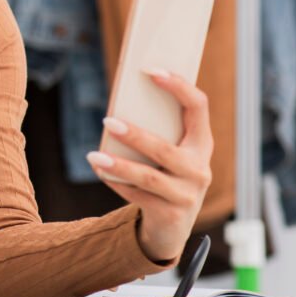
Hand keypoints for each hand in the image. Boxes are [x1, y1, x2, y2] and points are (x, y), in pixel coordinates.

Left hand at [86, 70, 213, 261]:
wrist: (173, 226)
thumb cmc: (166, 175)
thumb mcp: (169, 153)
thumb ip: (156, 132)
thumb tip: (118, 104)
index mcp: (202, 143)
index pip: (198, 107)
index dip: (179, 86)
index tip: (151, 71)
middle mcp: (200, 169)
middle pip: (165, 148)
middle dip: (134, 135)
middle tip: (107, 121)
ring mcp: (187, 194)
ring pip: (149, 176)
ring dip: (119, 165)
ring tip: (93, 156)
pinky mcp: (170, 214)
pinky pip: (138, 195)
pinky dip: (117, 183)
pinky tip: (101, 173)